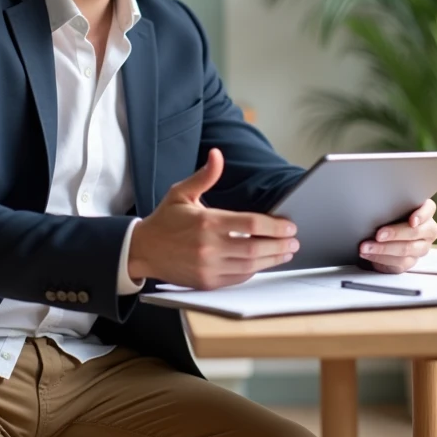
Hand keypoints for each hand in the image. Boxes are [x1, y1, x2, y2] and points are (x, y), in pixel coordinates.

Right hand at [128, 148, 298, 289]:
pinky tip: (263, 262)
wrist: (143, 250)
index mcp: (206, 222)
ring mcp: (208, 267)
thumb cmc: (165, 220)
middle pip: (256, 248)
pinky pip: (238, 278)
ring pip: (250, 266)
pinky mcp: (207, 282)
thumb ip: (205, 176)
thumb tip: (217, 154)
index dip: (275, 226)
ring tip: (285, 252)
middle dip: (280, 245)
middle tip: (293, 240)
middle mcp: (209, 246)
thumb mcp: (181, 193)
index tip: (289, 225)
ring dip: (272, 260)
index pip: (251, 225)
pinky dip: (253, 270)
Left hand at [358, 199, 436, 272]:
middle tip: (378, 235)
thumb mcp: (390, 207)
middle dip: (395, 234)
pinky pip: (398, 263)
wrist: (381, 235)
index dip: (421, 215)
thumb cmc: (387, 215)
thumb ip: (390, 205)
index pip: (429, 209)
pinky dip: (379, 258)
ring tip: (365, 247)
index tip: (412, 221)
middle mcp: (427, 230)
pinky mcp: (410, 262)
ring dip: (383, 249)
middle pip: (415, 232)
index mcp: (425, 212)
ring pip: (406, 250)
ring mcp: (420, 248)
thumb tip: (372, 203)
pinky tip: (368, 254)